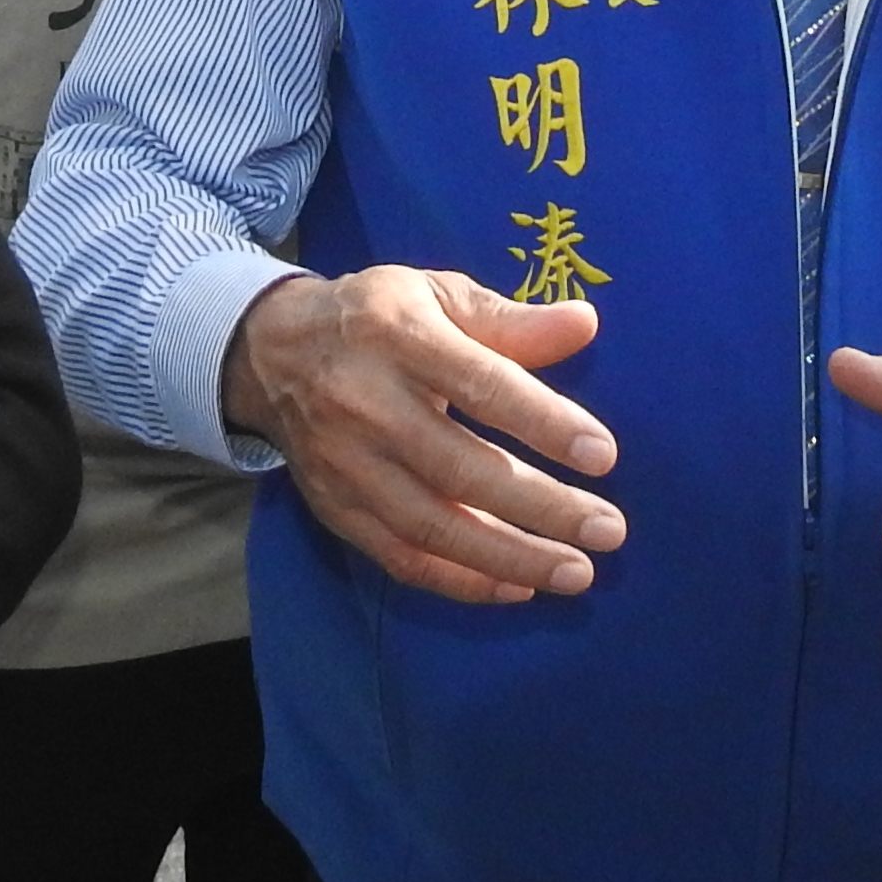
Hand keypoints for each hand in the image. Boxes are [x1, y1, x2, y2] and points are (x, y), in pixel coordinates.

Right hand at [218, 265, 622, 604]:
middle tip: (609, 531)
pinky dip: (461, 580)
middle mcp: (369, 406)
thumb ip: (511, 319)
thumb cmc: (377, 317)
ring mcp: (347, 465)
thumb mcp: (438, 294)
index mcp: (401, 338)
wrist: (272, 353)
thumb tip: (585, 325)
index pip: (482, 386)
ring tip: (576, 572)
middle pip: (461, 469)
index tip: (604, 456)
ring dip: (510, 557)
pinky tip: (517, 587)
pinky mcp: (336, 508)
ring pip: (433, 526)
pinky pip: (402, 557)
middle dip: (541, 507)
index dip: (545, 423)